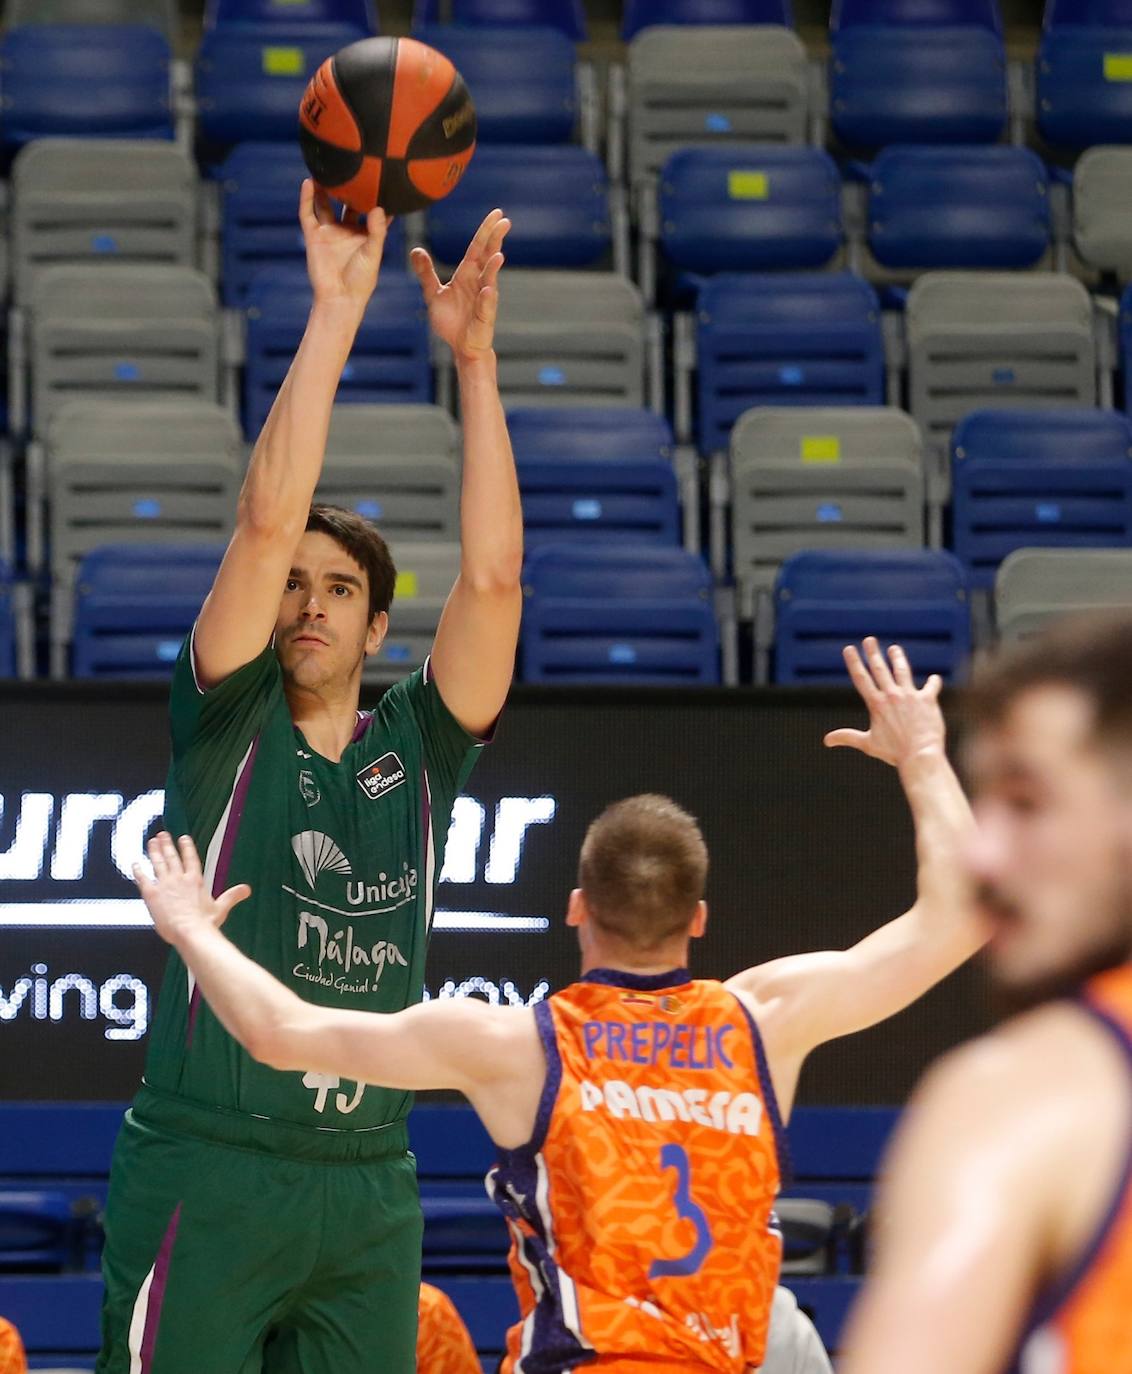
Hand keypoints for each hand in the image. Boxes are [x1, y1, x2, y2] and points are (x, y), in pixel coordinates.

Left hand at [133, 832, 250, 945]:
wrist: (189, 931)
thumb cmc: (205, 922)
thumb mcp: (221, 908)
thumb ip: (232, 896)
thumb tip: (246, 889)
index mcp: (195, 880)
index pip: (190, 858)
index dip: (186, 847)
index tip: (183, 838)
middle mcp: (179, 878)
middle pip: (172, 857)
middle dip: (167, 844)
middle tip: (163, 834)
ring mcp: (165, 884)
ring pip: (158, 863)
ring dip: (154, 851)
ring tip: (152, 842)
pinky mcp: (152, 894)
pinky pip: (143, 879)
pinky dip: (139, 871)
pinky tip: (135, 864)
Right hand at [299, 179, 388, 310]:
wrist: (339, 298)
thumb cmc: (361, 280)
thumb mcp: (373, 253)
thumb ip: (377, 230)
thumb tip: (379, 207)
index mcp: (364, 234)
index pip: (370, 209)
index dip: (375, 195)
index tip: (380, 175)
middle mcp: (346, 230)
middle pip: (346, 202)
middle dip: (348, 186)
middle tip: (353, 162)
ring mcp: (329, 232)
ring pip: (324, 204)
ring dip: (325, 188)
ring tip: (327, 166)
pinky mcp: (314, 235)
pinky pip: (308, 213)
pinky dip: (308, 198)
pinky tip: (309, 182)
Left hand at [410, 208, 509, 363]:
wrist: (461, 346)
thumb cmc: (452, 321)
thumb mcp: (433, 293)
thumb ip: (426, 273)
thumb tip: (416, 251)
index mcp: (467, 273)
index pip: (477, 247)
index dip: (486, 230)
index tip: (496, 213)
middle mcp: (479, 281)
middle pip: (488, 255)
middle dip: (495, 239)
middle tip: (504, 220)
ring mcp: (484, 298)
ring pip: (490, 278)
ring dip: (493, 267)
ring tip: (498, 255)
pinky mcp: (484, 316)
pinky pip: (486, 305)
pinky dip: (487, 298)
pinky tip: (488, 290)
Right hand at [824, 638, 944, 767]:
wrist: (920, 755)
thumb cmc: (893, 752)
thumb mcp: (868, 744)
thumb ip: (847, 737)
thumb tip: (826, 740)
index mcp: (876, 704)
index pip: (861, 678)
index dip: (854, 662)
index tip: (849, 649)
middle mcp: (892, 695)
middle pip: (880, 669)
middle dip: (873, 653)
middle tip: (869, 640)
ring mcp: (910, 696)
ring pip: (902, 671)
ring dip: (898, 658)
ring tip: (894, 648)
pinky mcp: (927, 700)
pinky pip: (931, 687)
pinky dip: (933, 683)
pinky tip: (934, 678)